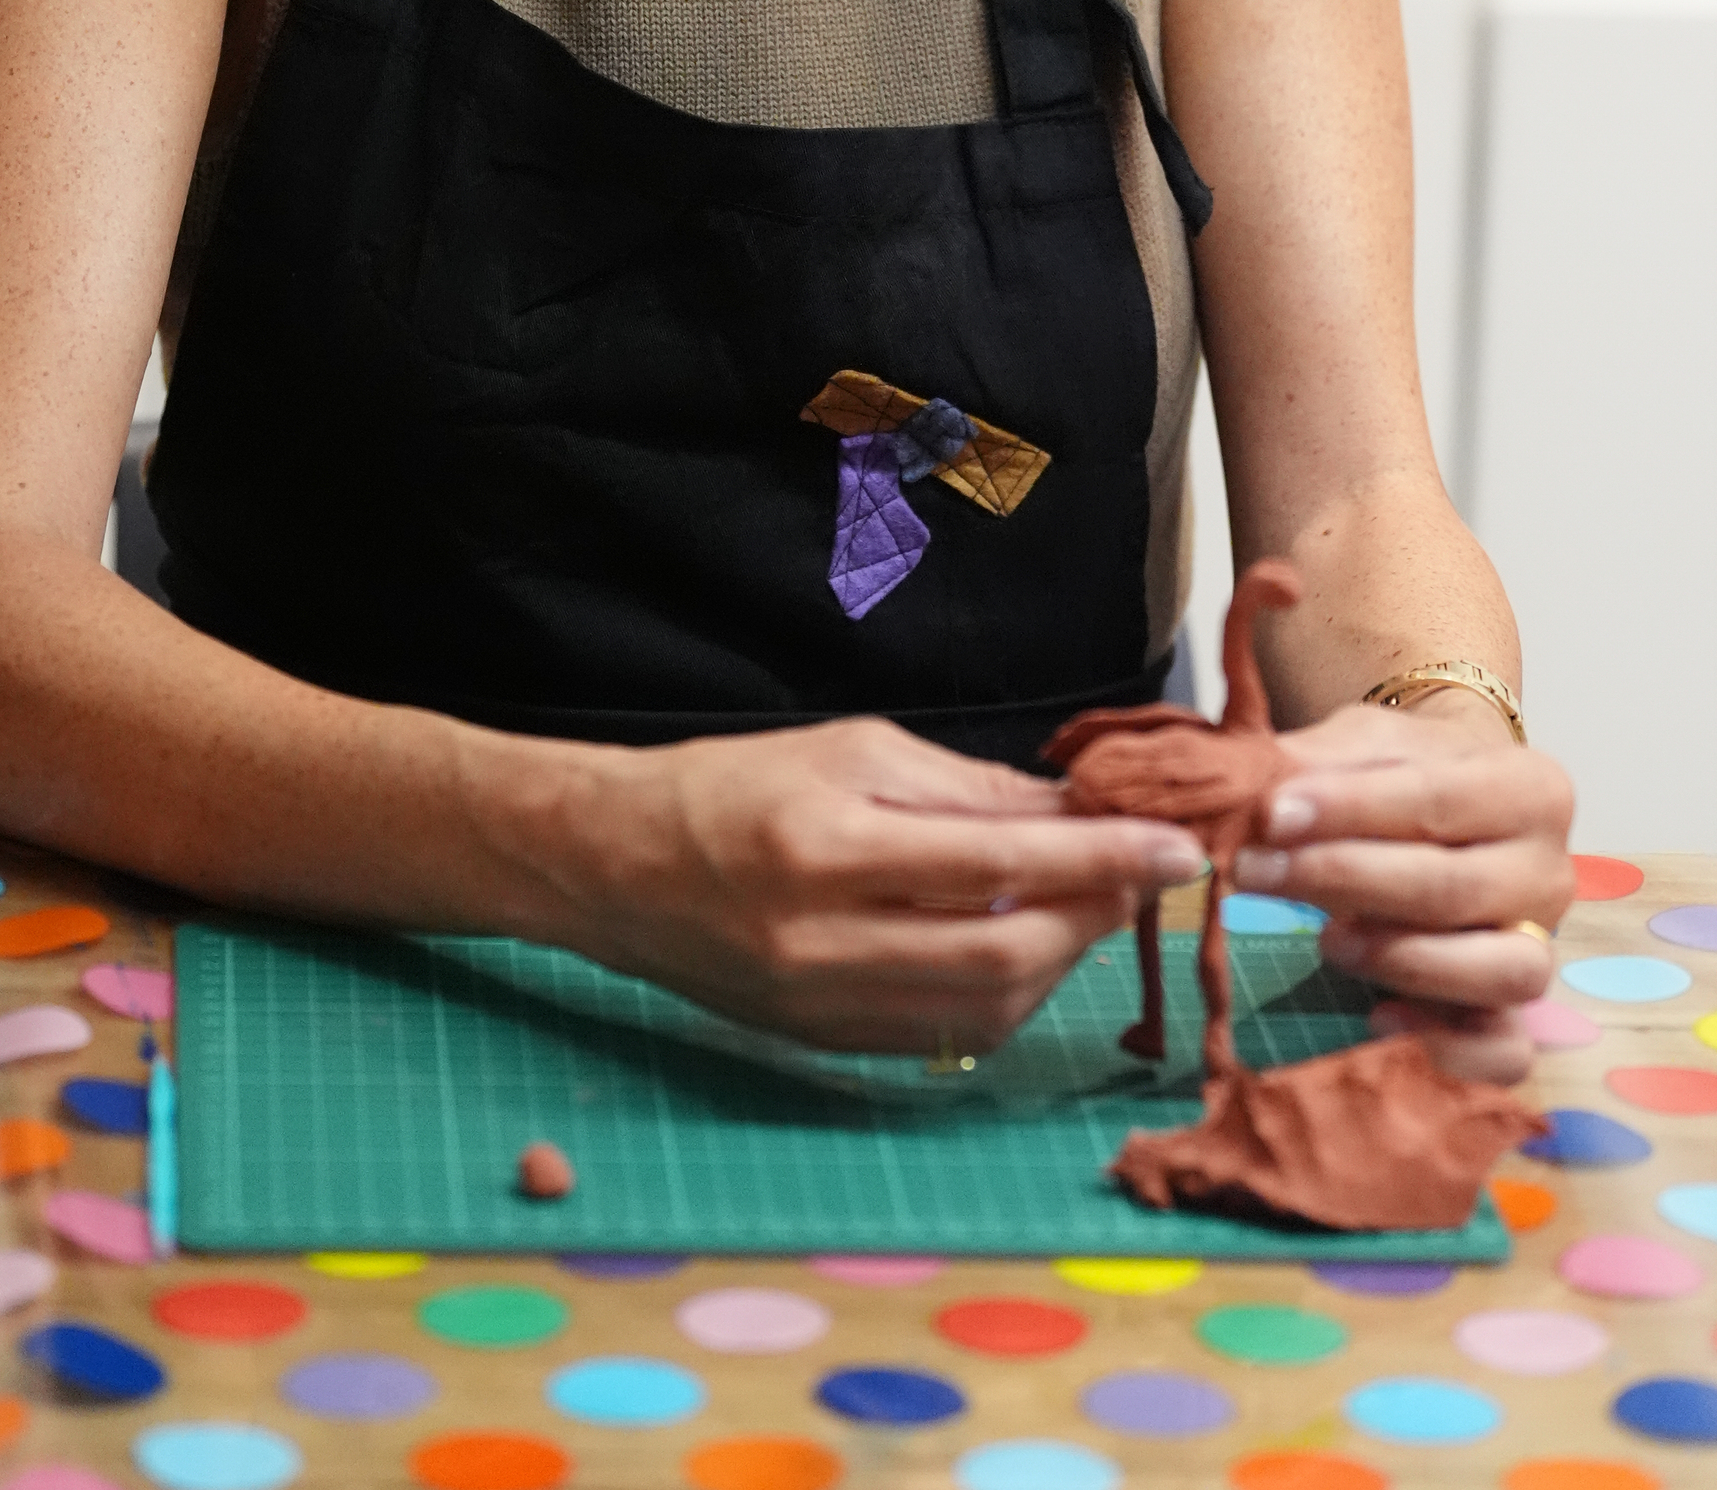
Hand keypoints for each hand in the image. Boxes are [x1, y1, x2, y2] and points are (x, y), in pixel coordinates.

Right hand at [557, 715, 1206, 1057]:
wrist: (618, 864)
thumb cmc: (736, 785)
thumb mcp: (853, 750)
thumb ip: (966, 789)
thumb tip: (1077, 809)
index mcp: (828, 843)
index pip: (1000, 860)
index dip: (1103, 857)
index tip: (1178, 847)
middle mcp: (824, 938)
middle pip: (1005, 950)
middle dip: (1096, 914)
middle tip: (1141, 873)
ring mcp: (823, 1006)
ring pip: (987, 1006)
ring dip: (1059, 960)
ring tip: (1087, 905)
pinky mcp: (825, 1045)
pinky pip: (945, 1034)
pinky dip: (1004, 995)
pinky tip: (1020, 948)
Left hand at [1231, 699, 1574, 1083]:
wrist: (1445, 806)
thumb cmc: (1403, 773)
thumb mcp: (1365, 743)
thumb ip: (1323, 765)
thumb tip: (1266, 802)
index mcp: (1526, 786)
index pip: (1438, 798)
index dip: (1351, 809)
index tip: (1273, 814)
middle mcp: (1548, 871)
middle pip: (1454, 888)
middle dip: (1345, 880)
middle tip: (1258, 870)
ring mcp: (1540, 948)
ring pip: (1500, 973)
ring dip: (1400, 959)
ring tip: (1324, 938)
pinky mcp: (1518, 1013)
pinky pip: (1507, 1051)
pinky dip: (1452, 1047)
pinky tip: (1380, 1018)